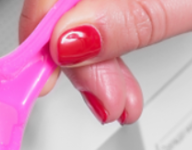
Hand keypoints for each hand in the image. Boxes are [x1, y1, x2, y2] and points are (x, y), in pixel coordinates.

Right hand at [20, 0, 191, 124]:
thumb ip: (137, 14)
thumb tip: (73, 38)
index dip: (46, 33)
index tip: (52, 77)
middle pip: (67, 8)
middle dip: (79, 60)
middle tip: (109, 99)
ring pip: (85, 20)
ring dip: (94, 65)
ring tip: (119, 97)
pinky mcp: (145, 1)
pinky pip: (107, 21)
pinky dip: (109, 55)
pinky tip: (120, 75)